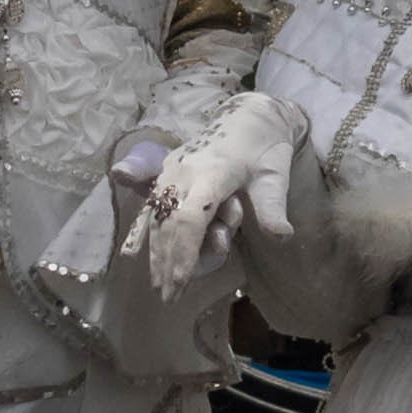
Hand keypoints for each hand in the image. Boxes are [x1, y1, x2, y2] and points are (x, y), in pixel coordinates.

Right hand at [115, 93, 302, 295]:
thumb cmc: (264, 147)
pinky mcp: (167, 172)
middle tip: (169, 298)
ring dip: (156, 253)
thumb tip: (282, 237)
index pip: (190, 218)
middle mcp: (183, 170)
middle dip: (167, 262)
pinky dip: (142, 231)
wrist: (248, 114)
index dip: (183, 252)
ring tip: (159, 286)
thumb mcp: (275, 174)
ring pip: (157, 217)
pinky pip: (151, 205)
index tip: (181, 282)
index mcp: (211, 170)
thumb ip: (272, 206)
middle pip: (169, 223)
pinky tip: (129, 253)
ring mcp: (171, 171)